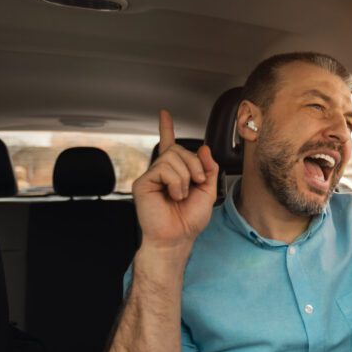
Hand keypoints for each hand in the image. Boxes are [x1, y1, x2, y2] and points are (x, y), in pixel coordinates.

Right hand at [132, 110, 218, 250]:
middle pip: (179, 149)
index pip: (169, 145)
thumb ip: (208, 168)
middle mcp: (162, 172)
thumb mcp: (208, 191)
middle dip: (194, 164)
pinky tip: (173, 196)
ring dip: (185, 176)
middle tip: (196, 182)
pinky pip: (164, 169)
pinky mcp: (143, 182)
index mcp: (176, 173)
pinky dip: (176, 183)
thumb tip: (204, 149)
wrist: (178, 238)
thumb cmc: (189, 220)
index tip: (165, 114)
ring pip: (172, 157)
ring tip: (181, 194)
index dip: (167, 128)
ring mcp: (151, 176)